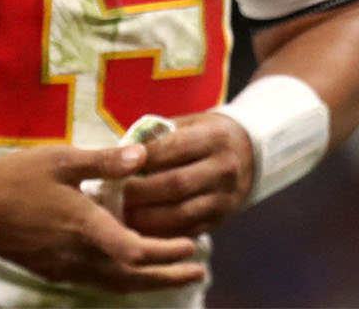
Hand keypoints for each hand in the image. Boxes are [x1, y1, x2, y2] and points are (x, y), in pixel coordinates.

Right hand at [0, 143, 205, 291]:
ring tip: (176, 273)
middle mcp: (77, 255)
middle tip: (199, 270)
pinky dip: (122, 278)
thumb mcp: (61, 160)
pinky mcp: (52, 270)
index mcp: (83, 226)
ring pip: (113, 283)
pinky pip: (96, 281)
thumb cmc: (16, 178)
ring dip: (147, 280)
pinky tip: (132, 268)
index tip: (192, 244)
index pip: (133, 250)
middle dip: (167, 276)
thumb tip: (143, 156)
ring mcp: (63, 267)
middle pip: (130, 277)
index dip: (165, 252)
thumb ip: (104, 161)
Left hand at [121, 112, 253, 238]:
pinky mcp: (220, 220)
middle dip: (137, 193)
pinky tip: (137, 230)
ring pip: (180, 214)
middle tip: (108, 196)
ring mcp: (224, 198)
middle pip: (174, 184)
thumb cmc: (206, 136)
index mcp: (214, 138)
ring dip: (145, 218)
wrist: (250, 155)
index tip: (112, 167)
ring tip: (117, 217)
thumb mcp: (190, 124)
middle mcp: (223, 169)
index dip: (139, 160)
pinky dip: (159, 234)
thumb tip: (117, 154)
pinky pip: (186, 232)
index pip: (171, 149)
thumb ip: (158, 136)